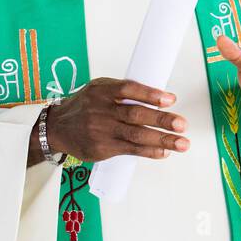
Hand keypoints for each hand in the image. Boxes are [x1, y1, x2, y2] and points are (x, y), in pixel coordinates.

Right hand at [41, 78, 188, 162]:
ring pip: (136, 135)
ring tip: (182, 143)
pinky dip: (149, 151)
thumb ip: (125, 92)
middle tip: (182, 124)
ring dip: (162, 140)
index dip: (150, 94)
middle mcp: (102, 110)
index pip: (128, 89)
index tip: (170, 99)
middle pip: (136, 114)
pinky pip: (130, 150)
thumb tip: (159, 96)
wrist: (57, 128)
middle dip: (162, 120)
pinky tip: (164, 152)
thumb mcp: (99, 89)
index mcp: (103, 91)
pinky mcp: (102, 148)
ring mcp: (102, 131)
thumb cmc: (86, 106)